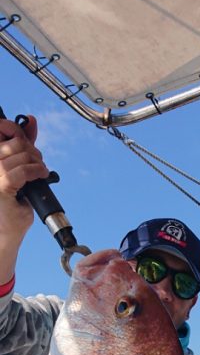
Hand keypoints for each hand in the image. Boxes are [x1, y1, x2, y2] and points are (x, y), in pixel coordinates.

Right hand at [0, 115, 48, 280]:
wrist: (2, 234)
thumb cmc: (8, 205)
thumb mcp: (16, 170)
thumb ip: (21, 147)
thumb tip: (31, 120)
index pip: (1, 128)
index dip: (16, 128)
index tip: (28, 139)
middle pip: (15, 142)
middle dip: (32, 150)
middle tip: (37, 164)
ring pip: (20, 155)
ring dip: (37, 163)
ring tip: (39, 173)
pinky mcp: (1, 187)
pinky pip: (22, 171)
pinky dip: (36, 171)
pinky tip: (40, 176)